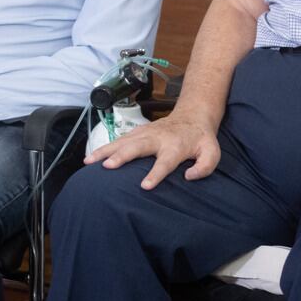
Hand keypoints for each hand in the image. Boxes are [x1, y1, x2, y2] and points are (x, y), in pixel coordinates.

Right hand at [85, 114, 220, 189]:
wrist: (193, 115)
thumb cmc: (200, 139)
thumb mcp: (211, 152)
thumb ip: (205, 166)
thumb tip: (188, 177)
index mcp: (176, 146)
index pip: (166, 162)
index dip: (156, 174)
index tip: (144, 186)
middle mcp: (158, 138)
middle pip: (138, 147)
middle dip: (122, 156)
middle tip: (108, 167)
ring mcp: (146, 133)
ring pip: (123, 141)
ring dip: (106, 151)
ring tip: (89, 162)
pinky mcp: (138, 132)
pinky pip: (119, 140)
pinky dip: (104, 147)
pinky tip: (92, 157)